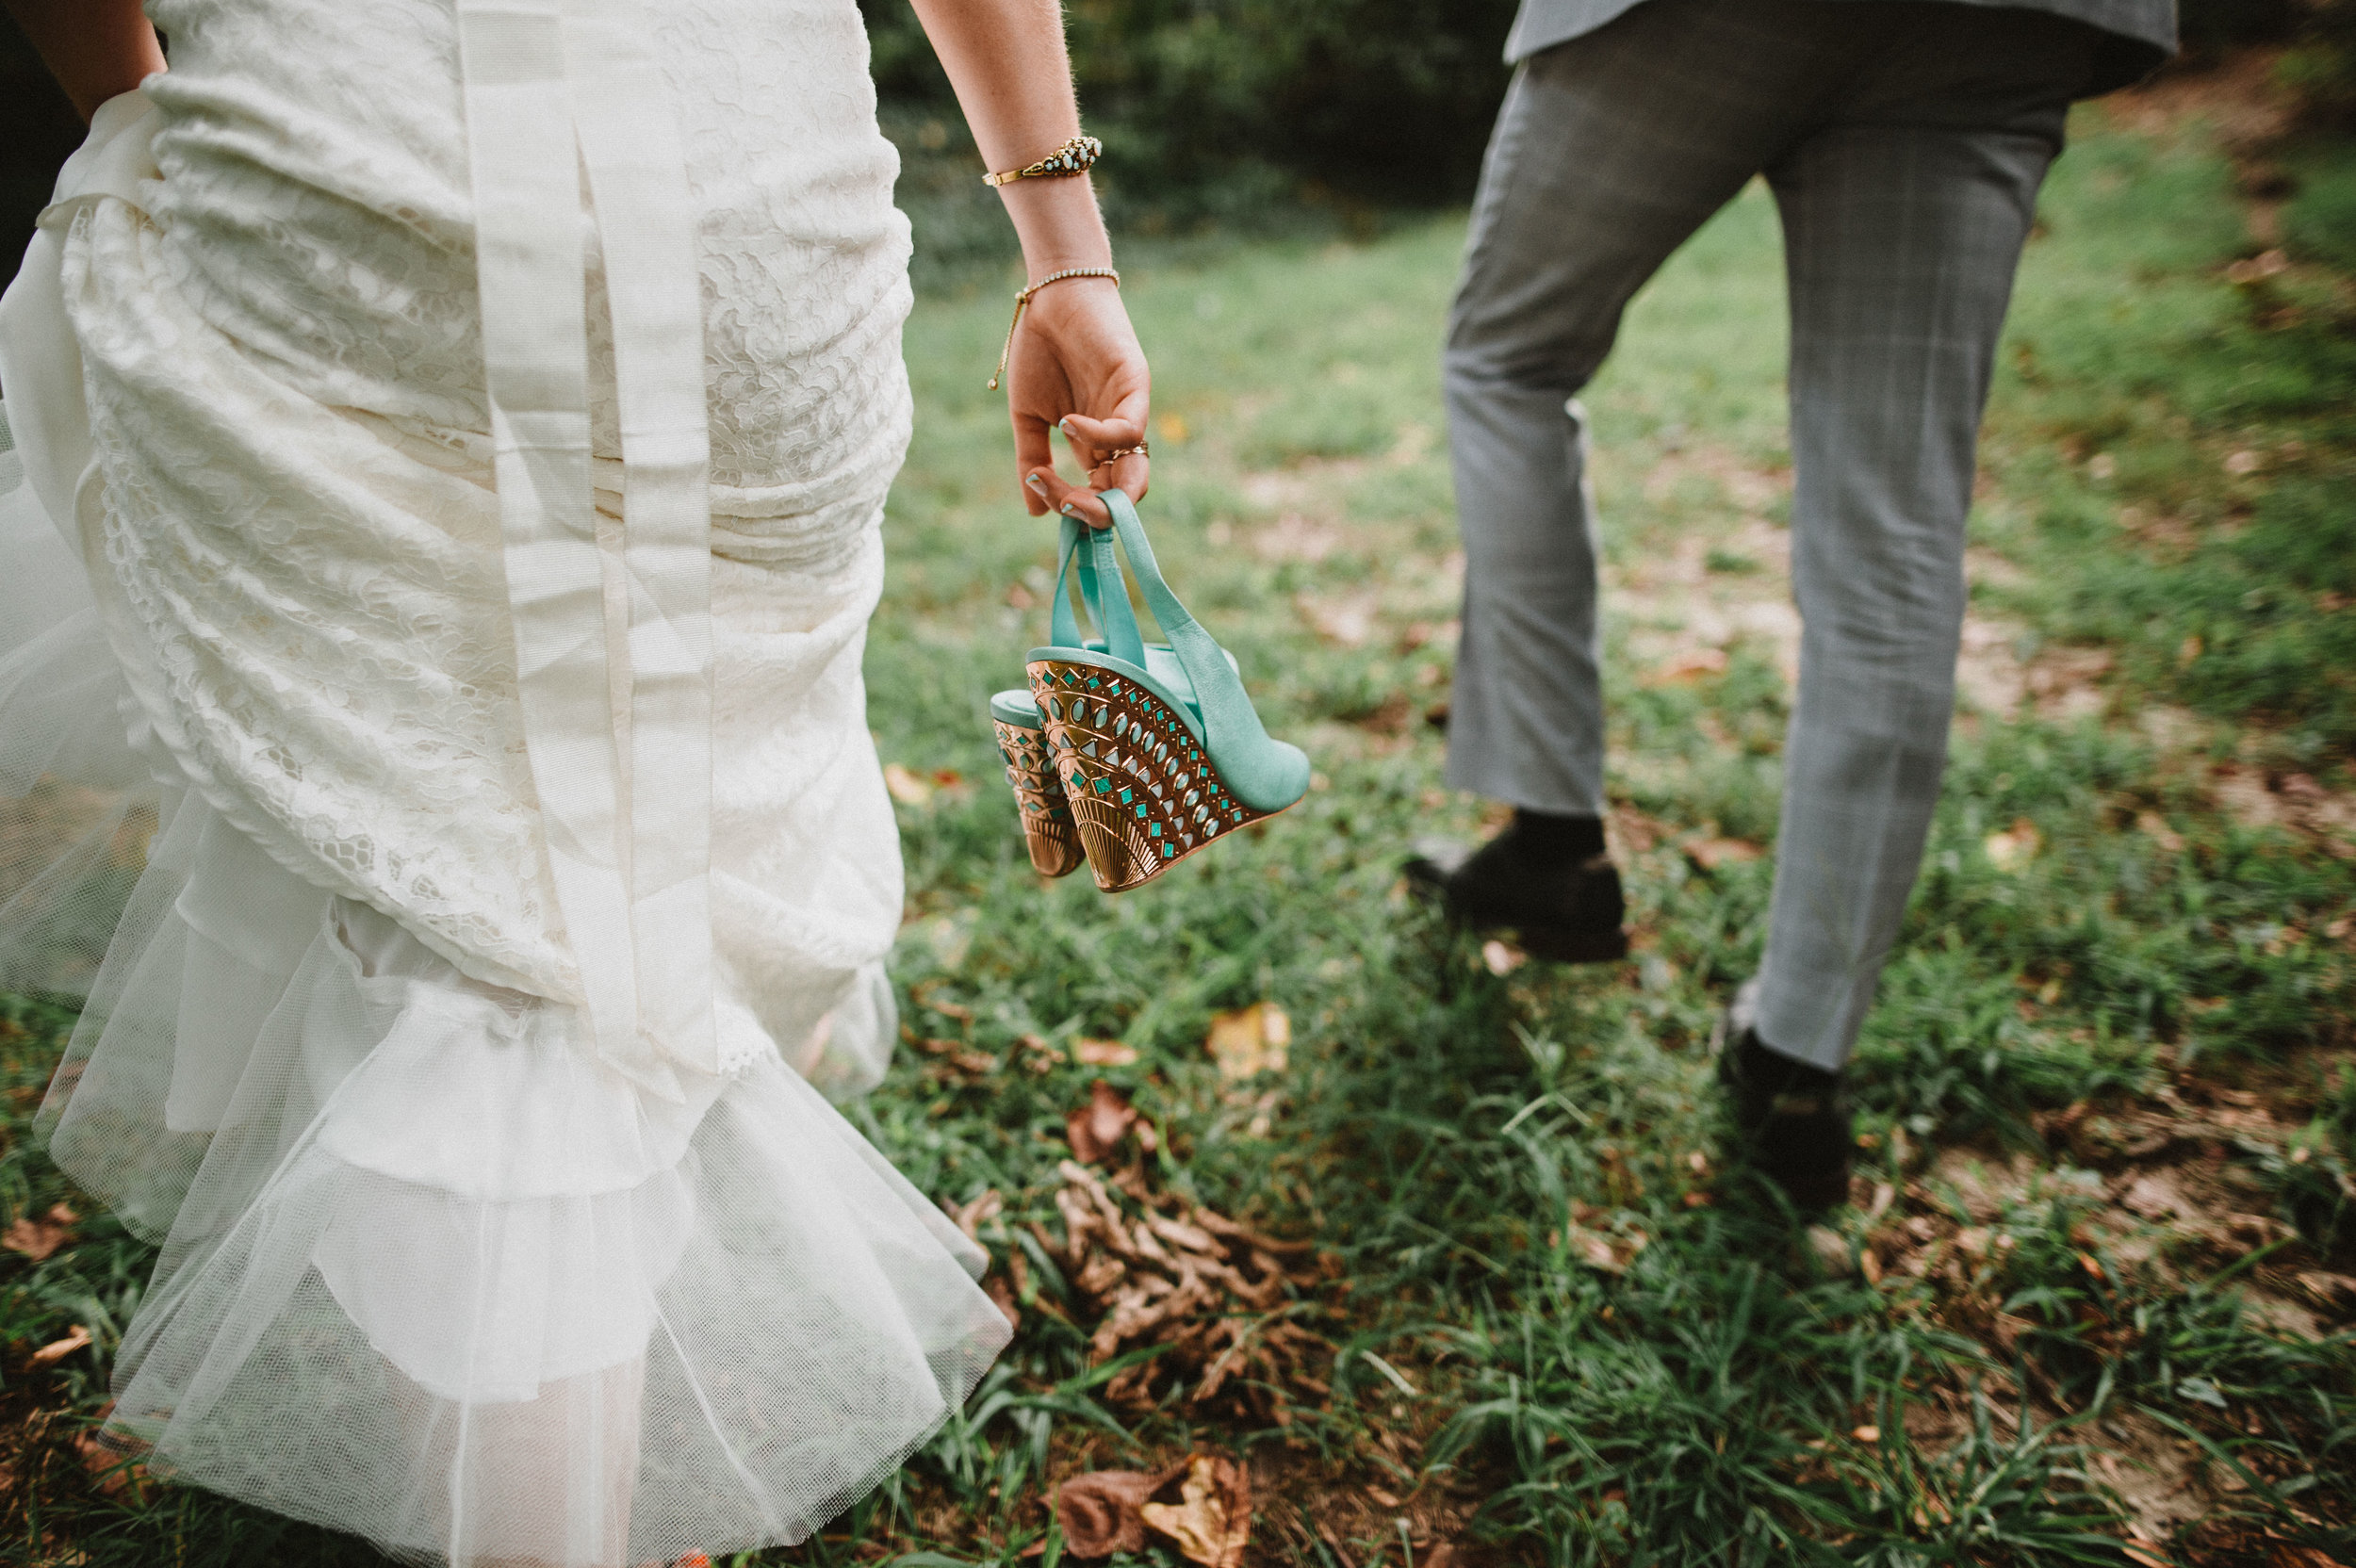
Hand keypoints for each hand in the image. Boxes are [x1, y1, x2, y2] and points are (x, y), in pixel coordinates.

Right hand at [1006, 275, 1148, 528]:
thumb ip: (1032, 459)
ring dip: (1099, 494)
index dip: (1075, 509)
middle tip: (1064, 506)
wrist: (1052, 297)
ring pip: (1135, 475)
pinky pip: (1130, 432)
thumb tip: (1035, 512)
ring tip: (1060, 486)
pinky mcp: (1136, 386)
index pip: (1097, 495)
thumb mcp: (1027, 414)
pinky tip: (1068, 424)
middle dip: (1096, 515)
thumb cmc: (1041, 351)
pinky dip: (1099, 438)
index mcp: (1092, 445)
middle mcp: (1116, 436)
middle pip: (1124, 496)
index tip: (1041, 494)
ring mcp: (1128, 413)